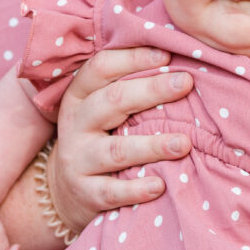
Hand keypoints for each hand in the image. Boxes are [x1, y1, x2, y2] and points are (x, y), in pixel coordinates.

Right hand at [47, 46, 193, 231]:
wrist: (63, 192)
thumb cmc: (99, 137)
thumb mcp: (101, 108)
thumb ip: (129, 85)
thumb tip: (178, 57)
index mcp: (80, 95)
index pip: (101, 68)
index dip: (132, 59)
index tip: (167, 55)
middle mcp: (76, 124)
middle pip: (111, 101)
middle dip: (151, 90)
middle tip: (186, 83)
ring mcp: (78, 159)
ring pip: (115, 150)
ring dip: (152, 145)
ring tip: (185, 143)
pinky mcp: (85, 194)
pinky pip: (111, 192)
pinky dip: (136, 189)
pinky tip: (160, 185)